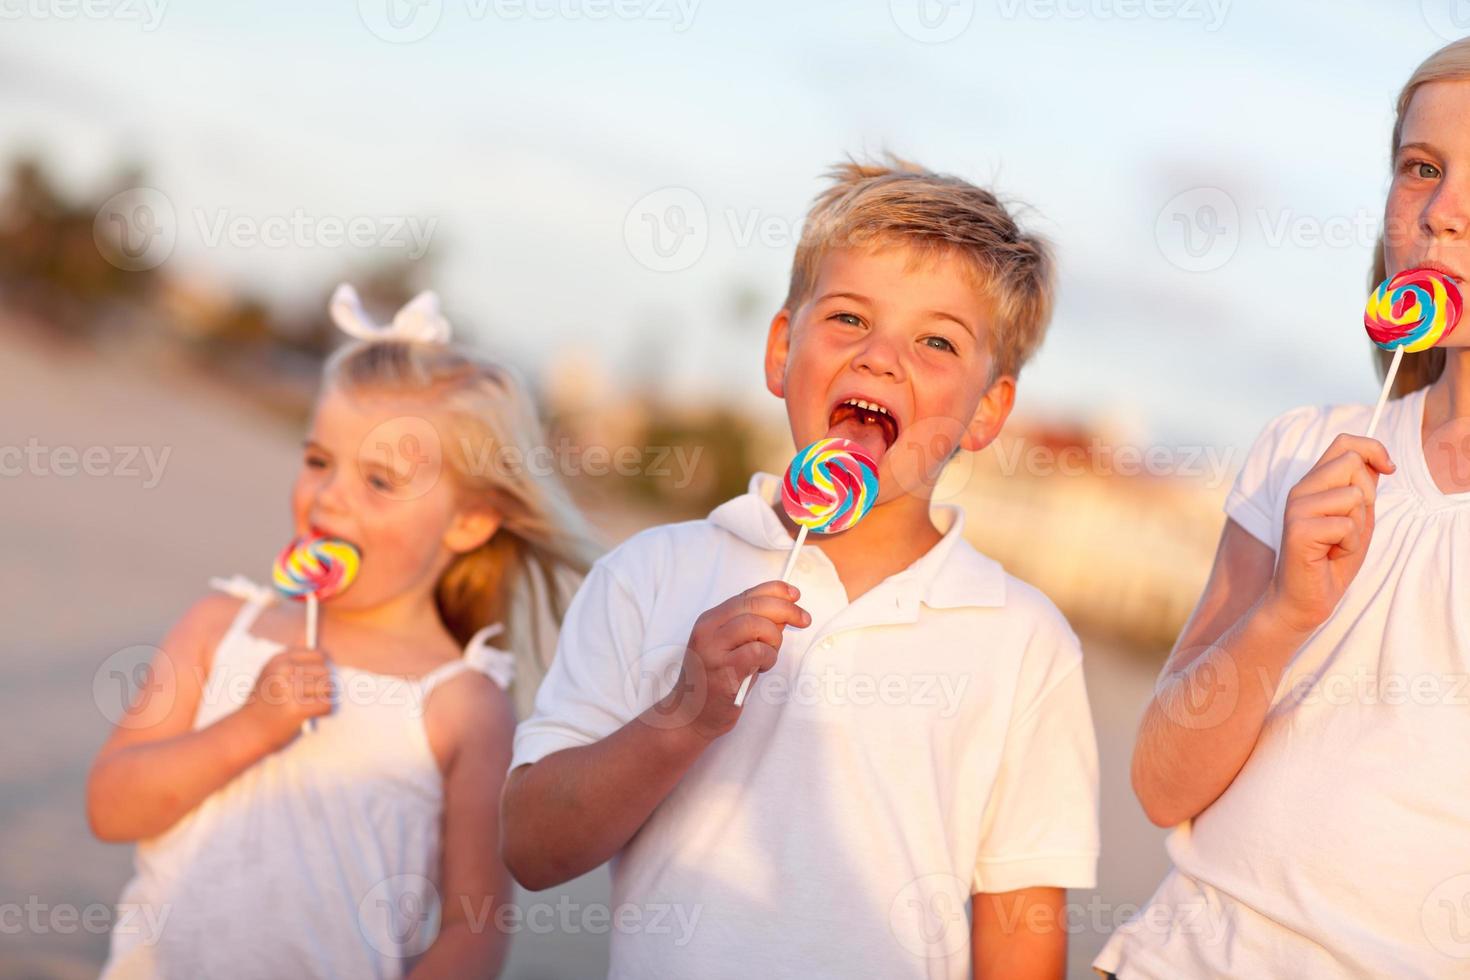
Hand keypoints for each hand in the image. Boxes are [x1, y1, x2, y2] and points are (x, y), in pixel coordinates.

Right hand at [243, 647, 333, 747]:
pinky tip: (313, 714)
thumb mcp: (273, 675)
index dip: (322, 667)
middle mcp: (282, 671)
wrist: (247, 731)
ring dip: (325, 698)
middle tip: (312, 696)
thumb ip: (295, 662)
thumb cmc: (265, 703)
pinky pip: (327, 705)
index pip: (317, 655)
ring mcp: (288, 689)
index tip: (316, 679)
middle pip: (325, 671)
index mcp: (278, 660)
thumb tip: (328, 654)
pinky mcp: (295, 709)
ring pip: (328, 687)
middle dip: (324, 684)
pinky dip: (324, 711)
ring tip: (311, 704)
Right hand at [653, 581, 809, 741]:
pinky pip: (758, 651)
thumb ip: (754, 627)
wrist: (690, 716)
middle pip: (754, 604)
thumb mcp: (731, 648)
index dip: (775, 590)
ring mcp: (713, 649)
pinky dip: (769, 658)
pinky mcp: (723, 671)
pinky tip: (761, 668)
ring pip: (757, 625)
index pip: (747, 594)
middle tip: (804, 620)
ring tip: (768, 656)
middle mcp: (708, 629)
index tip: (795, 595)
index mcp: (710, 620)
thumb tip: (784, 611)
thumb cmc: (716, 682)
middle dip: (786, 609)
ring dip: (774, 639)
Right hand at [1265, 433, 1394, 633]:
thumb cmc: (1331, 559)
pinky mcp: (1298, 530)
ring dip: (1357, 525)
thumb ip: (1362, 489)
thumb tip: (1377, 461)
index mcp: (1313, 483)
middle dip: (1366, 494)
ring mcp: (1296, 508)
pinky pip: (1346, 525)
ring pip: (1352, 495)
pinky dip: (1349, 544)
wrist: (1304, 597)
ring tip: (1339, 542)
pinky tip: (1331, 554)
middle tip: (1352, 523)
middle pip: (1351, 462)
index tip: (1388, 469)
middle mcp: (1300, 490)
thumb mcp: (1356, 518)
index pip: (1344, 443)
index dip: (1373, 448)